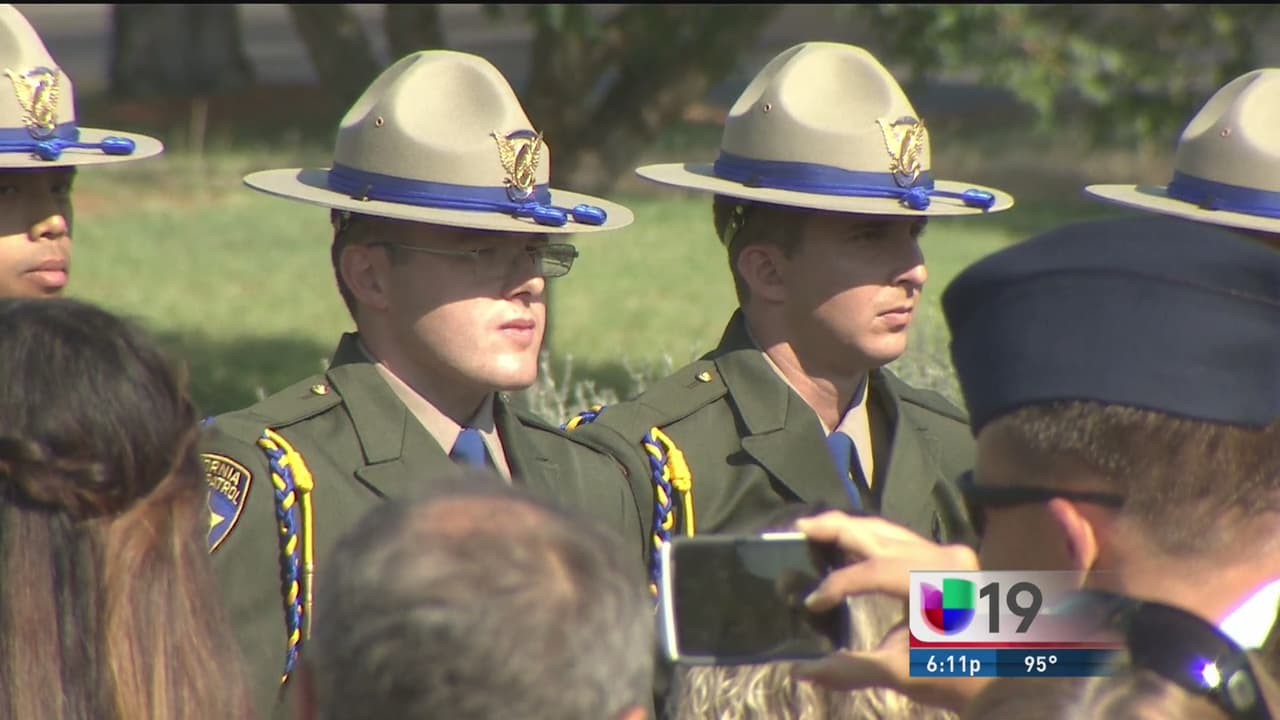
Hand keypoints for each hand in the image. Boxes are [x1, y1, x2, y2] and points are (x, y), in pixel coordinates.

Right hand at [789, 511, 985, 712]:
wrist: (1007, 680)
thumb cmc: (957, 675)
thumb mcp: (902, 673)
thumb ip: (849, 668)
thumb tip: (799, 671)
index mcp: (933, 580)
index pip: (870, 573)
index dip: (836, 586)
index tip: (812, 605)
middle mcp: (942, 556)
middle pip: (876, 533)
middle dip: (834, 528)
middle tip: (798, 527)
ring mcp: (948, 553)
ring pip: (888, 531)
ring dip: (851, 530)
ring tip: (815, 530)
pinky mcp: (948, 559)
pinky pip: (901, 541)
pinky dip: (871, 542)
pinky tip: (848, 547)